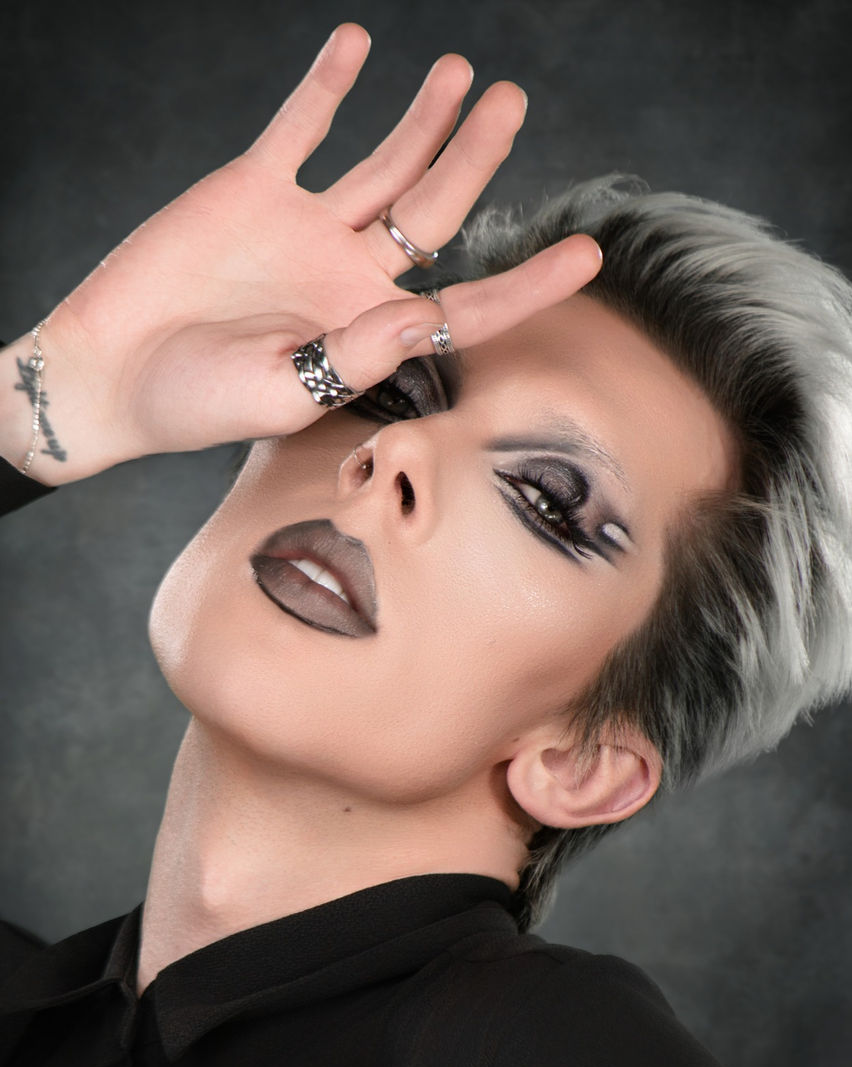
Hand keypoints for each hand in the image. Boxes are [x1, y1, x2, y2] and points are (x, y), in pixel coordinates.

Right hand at [4, 24, 600, 483]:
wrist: (111, 371)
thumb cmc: (194, 403)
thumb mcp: (281, 394)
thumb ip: (356, 356)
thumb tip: (429, 317)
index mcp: (367, 333)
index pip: (464, 307)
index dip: (527, 285)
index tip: (586, 253)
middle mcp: (348, 276)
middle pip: (432, 211)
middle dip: (474, 158)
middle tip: (512, 103)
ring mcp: (304, 228)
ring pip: (382, 164)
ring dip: (422, 119)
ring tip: (464, 75)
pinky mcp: (251, 189)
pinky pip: (299, 128)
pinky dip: (326, 88)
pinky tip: (356, 47)